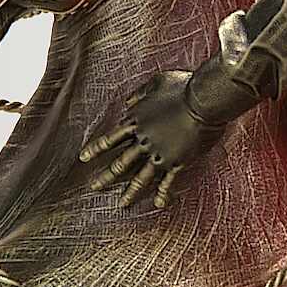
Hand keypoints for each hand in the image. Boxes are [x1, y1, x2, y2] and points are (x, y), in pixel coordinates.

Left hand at [79, 71, 228, 208]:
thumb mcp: (156, 82)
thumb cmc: (182, 87)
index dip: (96, 149)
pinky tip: (159, 204)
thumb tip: (129, 102)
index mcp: (136, 121)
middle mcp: (144, 141)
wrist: (203, 100)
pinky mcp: (177, 162)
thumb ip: (140, 93)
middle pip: (120, 163)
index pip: (111, 139)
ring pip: (140, 178)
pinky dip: (163, 193)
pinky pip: (168, 181)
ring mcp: (160, 154)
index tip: (83, 158)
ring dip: (130, 192)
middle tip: (94, 187)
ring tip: (122, 204)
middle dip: (106, 177)